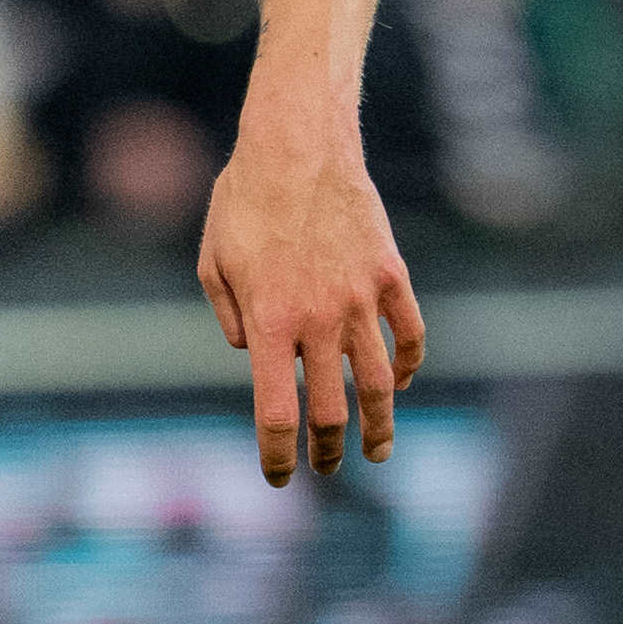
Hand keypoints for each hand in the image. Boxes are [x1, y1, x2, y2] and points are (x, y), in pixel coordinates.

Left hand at [195, 126, 421, 482]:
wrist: (298, 147)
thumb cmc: (243, 200)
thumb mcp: (212, 260)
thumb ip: (229, 316)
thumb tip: (252, 357)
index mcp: (270, 322)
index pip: (277, 411)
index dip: (278, 454)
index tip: (279, 477)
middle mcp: (319, 319)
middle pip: (333, 409)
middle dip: (328, 449)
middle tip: (327, 467)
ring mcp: (361, 299)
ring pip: (379, 382)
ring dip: (380, 425)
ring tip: (378, 451)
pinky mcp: (390, 275)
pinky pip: (410, 333)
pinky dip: (408, 365)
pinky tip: (401, 383)